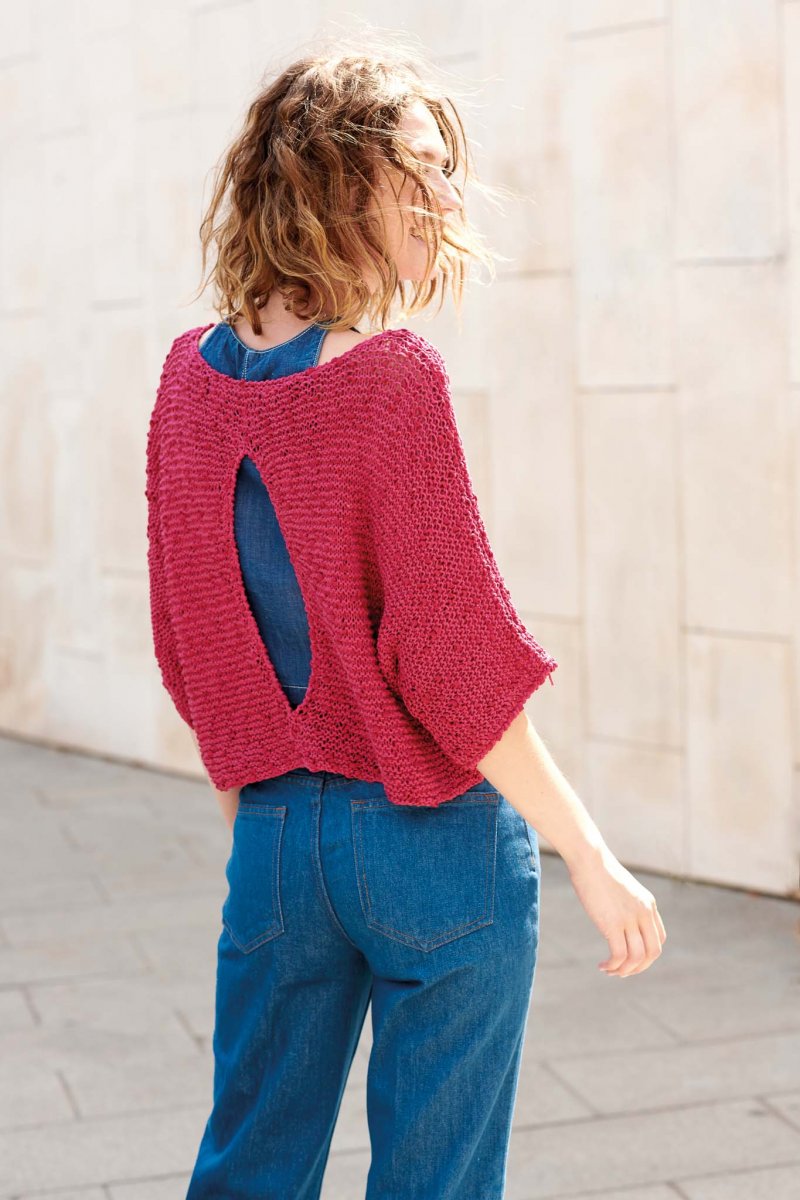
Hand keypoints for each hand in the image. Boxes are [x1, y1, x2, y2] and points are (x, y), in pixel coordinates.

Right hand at [566, 844, 666, 976]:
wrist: (589, 859)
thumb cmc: (599, 871)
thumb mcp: (622, 889)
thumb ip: (626, 905)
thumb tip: (618, 916)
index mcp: (648, 905)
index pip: (659, 939)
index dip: (648, 955)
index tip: (631, 958)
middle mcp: (644, 913)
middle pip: (653, 952)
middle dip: (639, 968)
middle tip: (622, 971)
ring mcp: (629, 919)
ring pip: (637, 957)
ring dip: (625, 970)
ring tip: (610, 971)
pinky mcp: (613, 923)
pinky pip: (619, 955)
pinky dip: (613, 965)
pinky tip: (603, 965)